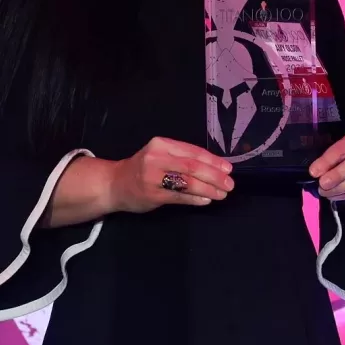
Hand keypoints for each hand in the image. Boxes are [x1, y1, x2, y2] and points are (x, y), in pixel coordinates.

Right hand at [105, 136, 234, 213]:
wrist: (115, 183)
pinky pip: (179, 197)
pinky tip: (206, 200)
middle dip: (214, 176)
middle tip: (229, 184)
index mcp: (161, 144)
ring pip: (187, 183)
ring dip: (209, 189)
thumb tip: (215, 167)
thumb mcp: (160, 155)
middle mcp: (156, 158)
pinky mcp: (152, 194)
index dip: (213, 161)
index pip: (193, 151)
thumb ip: (182, 158)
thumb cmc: (143, 168)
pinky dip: (195, 199)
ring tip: (222, 194)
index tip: (228, 169)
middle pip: (192, 167)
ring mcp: (153, 177)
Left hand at [310, 130, 344, 200]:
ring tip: (324, 192)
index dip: (327, 160)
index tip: (313, 171)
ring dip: (338, 189)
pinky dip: (344, 195)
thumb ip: (333, 156)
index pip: (342, 148)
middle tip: (322, 184)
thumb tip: (316, 172)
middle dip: (337, 175)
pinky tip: (333, 196)